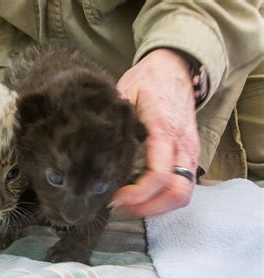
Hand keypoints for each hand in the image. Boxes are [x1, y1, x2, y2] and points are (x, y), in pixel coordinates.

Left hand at [113, 48, 199, 216]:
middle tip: (119, 207)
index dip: (136, 194)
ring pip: (183, 194)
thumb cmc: (148, 81)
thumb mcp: (125, 92)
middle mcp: (183, 146)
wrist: (176, 68)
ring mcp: (190, 152)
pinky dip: (163, 198)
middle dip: (148, 208)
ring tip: (128, 205)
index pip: (158, 175)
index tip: (113, 198)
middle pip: (177, 193)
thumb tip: (88, 145)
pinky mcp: (190, 156)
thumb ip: (113, 120)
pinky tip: (141, 196)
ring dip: (156, 207)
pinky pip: (182, 186)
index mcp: (164, 130)